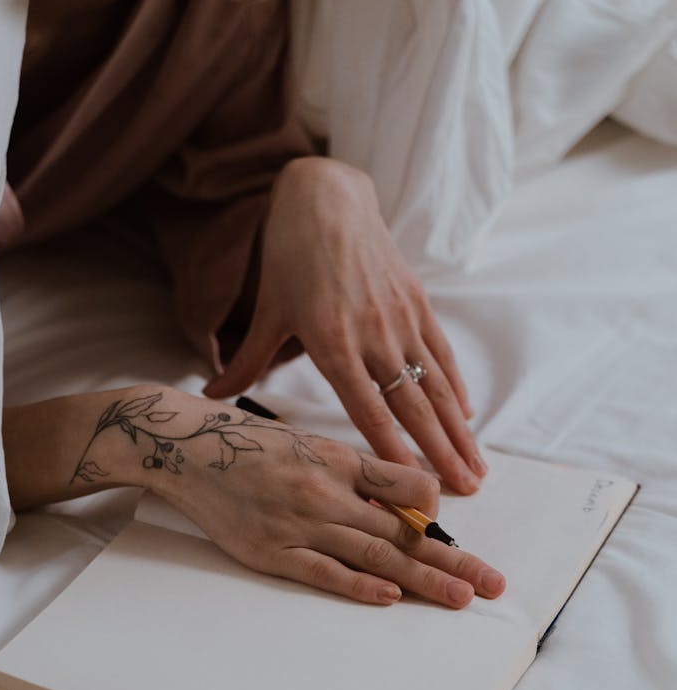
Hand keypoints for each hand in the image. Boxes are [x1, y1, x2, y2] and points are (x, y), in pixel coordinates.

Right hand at [143, 392, 504, 607]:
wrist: (188, 447)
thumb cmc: (250, 446)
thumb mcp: (308, 445)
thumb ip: (351, 475)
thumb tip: (398, 506)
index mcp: (340, 460)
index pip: (410, 486)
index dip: (434, 511)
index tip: (442, 531)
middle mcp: (327, 490)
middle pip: (404, 531)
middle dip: (453, 559)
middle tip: (495, 584)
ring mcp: (300, 522)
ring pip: (374, 556)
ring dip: (423, 579)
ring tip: (462, 598)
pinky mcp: (271, 551)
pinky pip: (324, 571)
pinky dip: (359, 586)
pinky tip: (390, 598)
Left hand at [204, 157, 486, 494]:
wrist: (325, 198)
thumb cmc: (288, 258)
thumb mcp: (266, 313)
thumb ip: (246, 362)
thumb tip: (211, 396)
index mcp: (330, 341)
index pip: (367, 407)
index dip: (391, 449)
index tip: (410, 485)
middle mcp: (371, 332)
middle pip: (412, 404)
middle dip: (440, 452)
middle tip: (465, 491)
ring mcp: (399, 316)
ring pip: (435, 384)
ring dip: (458, 430)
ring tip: (477, 466)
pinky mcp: (416, 300)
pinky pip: (440, 352)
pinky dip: (453, 386)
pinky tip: (464, 415)